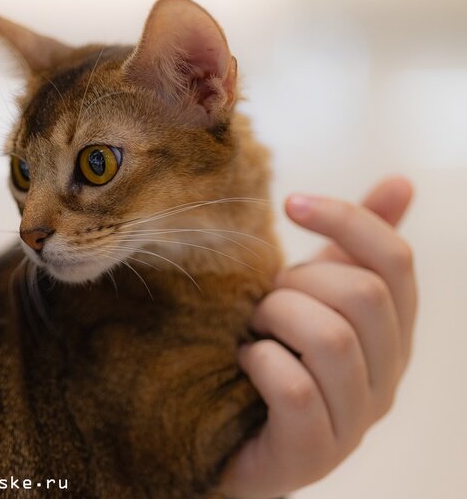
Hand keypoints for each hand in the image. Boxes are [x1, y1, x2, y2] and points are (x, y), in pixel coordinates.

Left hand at [219, 176, 416, 497]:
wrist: (233, 434)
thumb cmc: (277, 352)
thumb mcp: (313, 292)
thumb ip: (354, 246)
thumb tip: (401, 182)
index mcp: (392, 331)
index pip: (395, 260)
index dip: (347, 220)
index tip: (290, 203)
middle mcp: (387, 376)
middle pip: (363, 295)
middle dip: (298, 282)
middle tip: (262, 299)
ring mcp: (355, 420)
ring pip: (333, 339)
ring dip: (277, 318)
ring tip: (252, 328)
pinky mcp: (314, 453)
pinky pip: (298, 392)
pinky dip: (261, 363)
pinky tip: (244, 359)